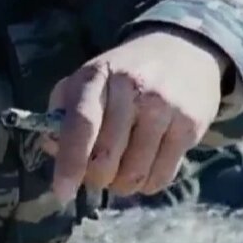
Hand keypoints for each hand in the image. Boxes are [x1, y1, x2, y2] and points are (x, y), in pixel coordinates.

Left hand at [44, 27, 228, 202]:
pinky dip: (147, 184)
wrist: (182, 50)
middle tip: (97, 173)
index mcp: (96, 77)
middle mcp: (131, 89)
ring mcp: (163, 107)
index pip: (81, 125)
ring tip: (121, 170)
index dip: (70, 163)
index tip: (62, 192)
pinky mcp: (189, 125)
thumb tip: (54, 151)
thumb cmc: (122, 74)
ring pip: (134, 174)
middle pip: (105, 158)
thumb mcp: (86, 80)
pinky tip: (144, 167)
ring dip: (122, 184)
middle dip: (95, 178)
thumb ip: (61, 114)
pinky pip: (161, 176)